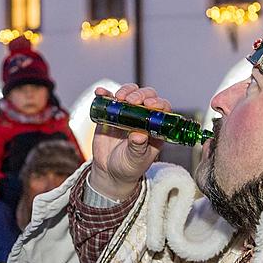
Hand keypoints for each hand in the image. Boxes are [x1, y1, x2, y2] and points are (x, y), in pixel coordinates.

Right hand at [89, 84, 165, 200]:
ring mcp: (127, 113)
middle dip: (140, 95)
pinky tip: (100, 93)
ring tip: (118, 98)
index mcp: (156, 127)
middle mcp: (143, 117)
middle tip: (131, 101)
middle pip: (146, 96)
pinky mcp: (111, 113)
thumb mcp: (136, 159)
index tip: (150, 104)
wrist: (110, 171)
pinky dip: (104, 93)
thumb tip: (139, 134)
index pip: (162, 108)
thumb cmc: (129, 166)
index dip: (158, 103)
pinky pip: (109, 99)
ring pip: (130, 93)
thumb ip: (138, 147)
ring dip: (125, 91)